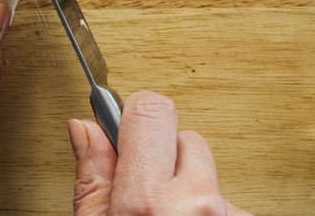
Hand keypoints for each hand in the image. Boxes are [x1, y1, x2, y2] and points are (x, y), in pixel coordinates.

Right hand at [69, 90, 252, 215]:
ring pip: (209, 174)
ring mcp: (227, 214)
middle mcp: (196, 203)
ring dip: (191, 191)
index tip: (126, 128)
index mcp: (147, 201)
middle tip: (147, 195)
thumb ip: (92, 179)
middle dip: (165, 159)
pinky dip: (211, 213)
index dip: (135, 118)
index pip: (152, 109)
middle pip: (185, 139)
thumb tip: (85, 128)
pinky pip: (229, 201)